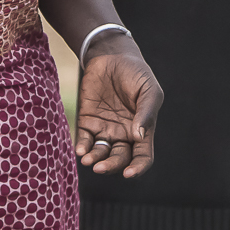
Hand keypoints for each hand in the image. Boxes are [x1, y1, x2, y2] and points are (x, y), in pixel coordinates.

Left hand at [74, 39, 162, 177]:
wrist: (112, 55)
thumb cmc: (135, 73)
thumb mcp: (149, 90)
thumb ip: (146, 113)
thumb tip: (139, 136)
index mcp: (142, 130)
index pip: (143, 157)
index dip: (138, 168)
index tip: (129, 174)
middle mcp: (123, 134)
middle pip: (119, 159)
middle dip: (111, 166)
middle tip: (101, 167)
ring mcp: (105, 128)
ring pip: (101, 153)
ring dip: (95, 160)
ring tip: (88, 160)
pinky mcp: (87, 120)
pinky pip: (85, 139)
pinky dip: (82, 147)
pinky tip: (81, 150)